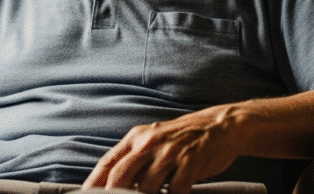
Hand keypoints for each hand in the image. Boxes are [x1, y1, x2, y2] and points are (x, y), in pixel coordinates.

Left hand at [82, 106, 242, 193]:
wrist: (219, 126)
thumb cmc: (182, 140)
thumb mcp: (153, 141)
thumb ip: (134, 160)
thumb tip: (112, 183)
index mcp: (136, 138)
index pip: (108, 162)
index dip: (94, 181)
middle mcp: (148, 142)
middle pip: (121, 175)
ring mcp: (169, 152)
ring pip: (147, 186)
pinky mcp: (190, 160)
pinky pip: (176, 190)